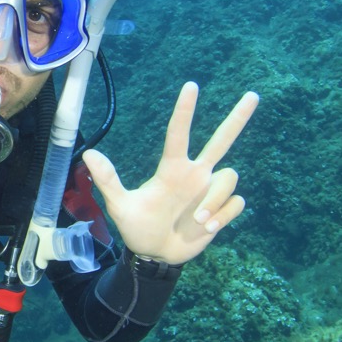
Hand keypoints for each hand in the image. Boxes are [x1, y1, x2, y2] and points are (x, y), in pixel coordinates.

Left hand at [83, 82, 257, 265]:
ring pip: (229, 178)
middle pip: (222, 140)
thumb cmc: (137, 227)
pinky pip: (235, 203)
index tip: (191, 86)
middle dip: (238, 118)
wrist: (155, 255)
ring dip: (214, 201)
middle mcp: (195, 174)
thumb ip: (108, 180)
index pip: (179, 134)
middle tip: (253, 95)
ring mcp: (210, 191)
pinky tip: (207, 228)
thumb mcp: (119, 206)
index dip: (185, 110)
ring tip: (197, 220)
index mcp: (172, 168)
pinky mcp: (222, 210)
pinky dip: (223, 216)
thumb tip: (88, 153)